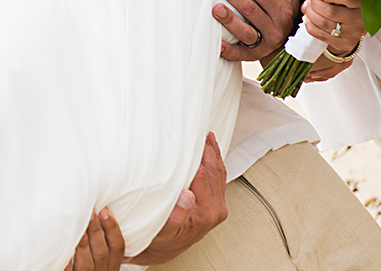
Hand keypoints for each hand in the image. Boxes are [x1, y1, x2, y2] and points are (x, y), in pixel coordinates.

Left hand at [66, 208, 124, 270]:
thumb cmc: (87, 268)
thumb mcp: (100, 261)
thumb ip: (99, 245)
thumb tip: (98, 214)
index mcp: (111, 268)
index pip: (118, 248)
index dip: (113, 229)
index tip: (104, 211)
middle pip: (102, 253)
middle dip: (96, 231)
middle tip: (89, 211)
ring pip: (87, 264)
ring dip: (82, 243)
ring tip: (76, 224)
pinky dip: (66, 263)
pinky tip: (61, 249)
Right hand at [128, 133, 227, 264]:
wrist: (164, 250)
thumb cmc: (160, 239)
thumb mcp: (163, 231)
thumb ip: (176, 216)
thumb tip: (187, 196)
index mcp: (206, 214)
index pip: (203, 174)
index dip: (197, 154)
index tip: (190, 137)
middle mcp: (216, 210)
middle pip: (214, 170)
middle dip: (206, 149)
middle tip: (197, 129)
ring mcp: (219, 207)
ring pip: (220, 172)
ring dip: (213, 153)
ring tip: (205, 135)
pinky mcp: (217, 205)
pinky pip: (220, 178)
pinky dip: (216, 161)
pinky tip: (210, 149)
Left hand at [213, 0, 299, 61]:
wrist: (287, 36)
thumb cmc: (282, 5)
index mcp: (283, 8)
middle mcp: (276, 27)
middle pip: (248, 8)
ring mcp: (265, 43)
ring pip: (246, 31)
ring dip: (230, 20)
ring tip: (216, 8)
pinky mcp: (254, 56)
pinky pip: (240, 54)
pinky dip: (228, 50)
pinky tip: (217, 42)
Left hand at [302, 0, 363, 81]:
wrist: (360, 23)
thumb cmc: (351, 4)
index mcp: (363, 2)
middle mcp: (360, 19)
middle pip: (330, 12)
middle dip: (314, 4)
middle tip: (310, 0)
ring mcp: (353, 33)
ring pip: (323, 23)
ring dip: (310, 14)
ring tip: (307, 8)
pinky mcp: (345, 43)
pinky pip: (321, 35)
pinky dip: (310, 25)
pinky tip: (308, 18)